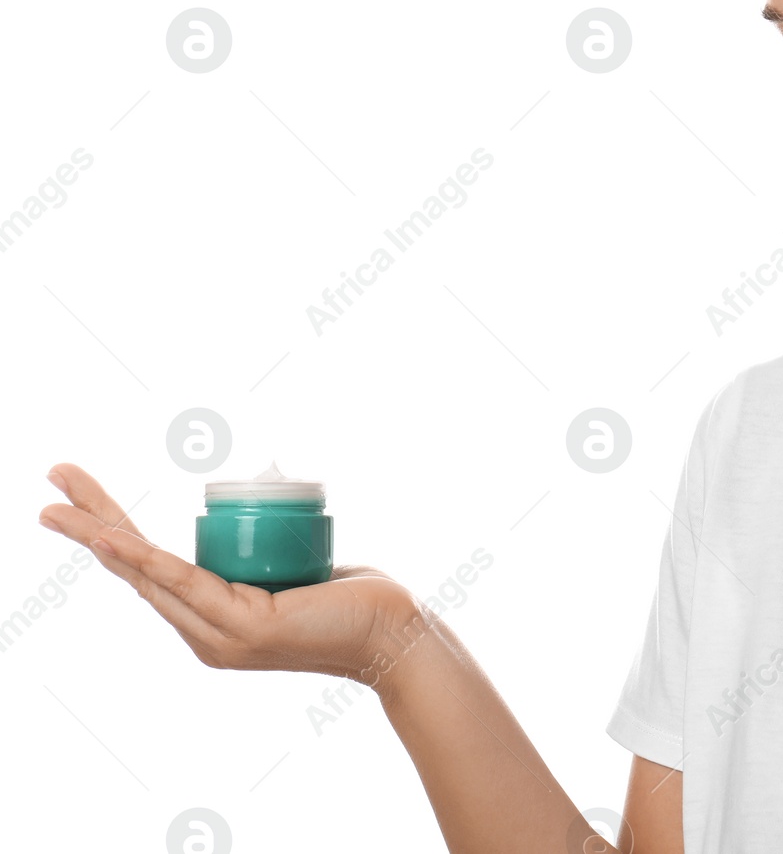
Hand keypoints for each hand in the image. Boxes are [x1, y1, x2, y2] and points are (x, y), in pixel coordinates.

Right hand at [39, 463, 426, 688]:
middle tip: (50, 484)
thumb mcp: (294, 577)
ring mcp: (219, 636)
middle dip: (90, 523)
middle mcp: (204, 635)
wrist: (394, 635)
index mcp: (210, 624)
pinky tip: (113, 541)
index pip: (151, 573)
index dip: (113, 537)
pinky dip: (145, 560)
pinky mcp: (243, 627)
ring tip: (60, 503)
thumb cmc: (353, 602)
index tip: (81, 501)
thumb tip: (261, 525)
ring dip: (102, 532)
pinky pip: (184, 584)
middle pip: (134, 570)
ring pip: (148, 573)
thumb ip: (270, 564)